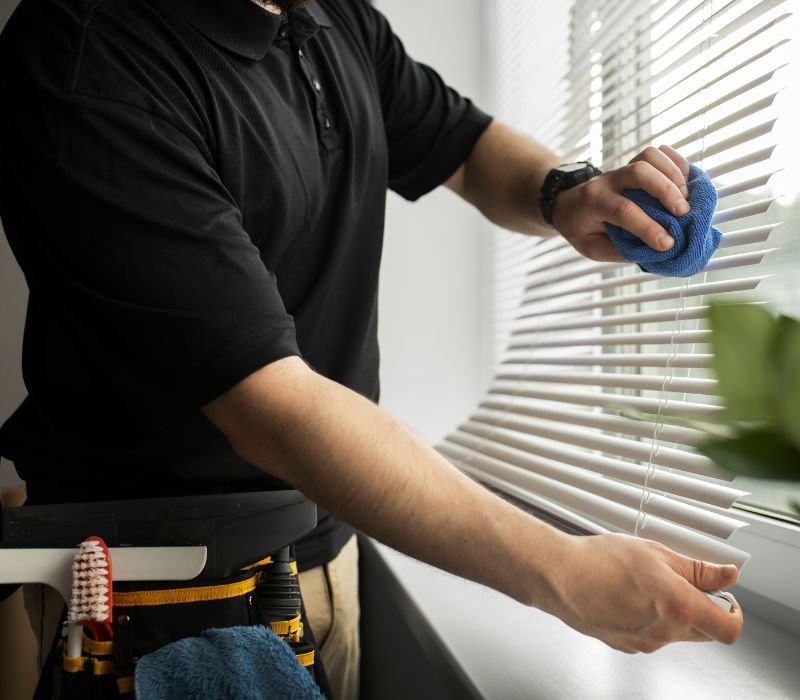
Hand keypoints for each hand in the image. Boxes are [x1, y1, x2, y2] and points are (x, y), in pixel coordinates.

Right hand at [545, 533, 742, 652]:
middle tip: (681, 581)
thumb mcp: (656, 553)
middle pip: (704, 631)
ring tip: (645, 583)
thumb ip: (697, 569)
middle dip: (701, 608)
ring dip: (672, 613)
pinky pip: (651, 635)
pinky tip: (628, 596)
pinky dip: (648, 619)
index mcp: (680, 607)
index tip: (726, 597)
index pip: (729, 628)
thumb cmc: (600, 560)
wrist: (560, 576)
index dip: (734, 613)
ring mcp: (646, 642)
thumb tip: (726, 575)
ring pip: (676, 632)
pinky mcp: (626, 645)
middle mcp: (666, 632)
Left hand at [552, 145, 690, 261]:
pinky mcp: (633, 163)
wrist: (567, 204)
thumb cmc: (581, 229)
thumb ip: (619, 250)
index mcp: (593, 203)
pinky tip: (686, 182)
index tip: (668, 244)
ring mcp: (621, 169)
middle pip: (638, 172)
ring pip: (649, 157)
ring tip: (686, 198)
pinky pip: (657, 153)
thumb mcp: (591, 248)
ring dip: (673, 174)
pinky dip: (676, 163)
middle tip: (683, 213)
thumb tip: (654, 253)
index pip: (623, 210)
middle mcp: (607, 181)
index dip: (648, 227)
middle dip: (665, 191)